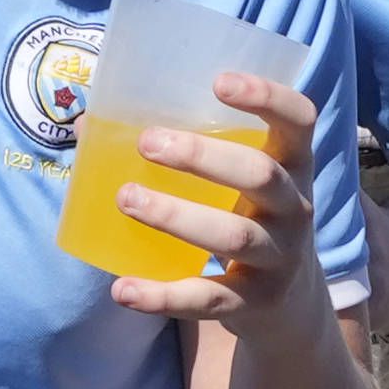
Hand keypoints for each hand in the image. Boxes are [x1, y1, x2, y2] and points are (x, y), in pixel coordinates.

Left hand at [104, 69, 331, 344]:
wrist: (286, 305)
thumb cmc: (246, 217)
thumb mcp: (237, 183)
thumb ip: (184, 149)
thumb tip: (89, 123)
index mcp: (293, 165)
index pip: (299, 119)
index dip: (268, 96)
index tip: (218, 83)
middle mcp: (296, 208)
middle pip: (260, 175)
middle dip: (202, 157)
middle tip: (146, 144)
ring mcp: (280, 258)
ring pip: (234, 235)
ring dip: (176, 216)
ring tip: (126, 199)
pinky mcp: (254, 302)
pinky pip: (209, 298)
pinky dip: (162, 296)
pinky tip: (122, 289)